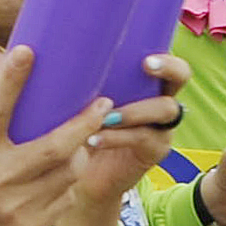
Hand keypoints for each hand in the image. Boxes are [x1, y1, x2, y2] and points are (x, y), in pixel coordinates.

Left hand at [71, 53, 187, 210]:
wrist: (79, 174)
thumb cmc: (77, 127)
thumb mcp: (76, 99)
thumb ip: (75, 78)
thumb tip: (45, 51)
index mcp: (142, 80)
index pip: (163, 57)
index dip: (164, 56)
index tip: (146, 58)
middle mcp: (158, 98)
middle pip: (180, 75)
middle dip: (168, 68)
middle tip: (146, 66)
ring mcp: (161, 124)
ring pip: (165, 108)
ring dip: (134, 110)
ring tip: (105, 118)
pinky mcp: (155, 149)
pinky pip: (144, 137)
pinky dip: (118, 137)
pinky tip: (94, 140)